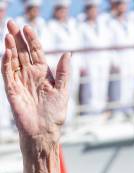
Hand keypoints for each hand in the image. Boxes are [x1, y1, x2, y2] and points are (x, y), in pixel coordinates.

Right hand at [1, 21, 70, 172]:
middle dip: (16, 38)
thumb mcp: (63, 90)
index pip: (36, 52)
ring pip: (13, 60)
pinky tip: (6, 51)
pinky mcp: (11, 90)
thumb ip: (64, 72)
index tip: (27, 27)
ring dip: (10, 47)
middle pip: (22, 52)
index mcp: (43, 74)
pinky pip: (7, 73)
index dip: (32, 40)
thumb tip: (69, 53)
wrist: (44, 131)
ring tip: (7, 33)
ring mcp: (20, 81)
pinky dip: (6, 62)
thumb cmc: (55, 113)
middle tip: (11, 22)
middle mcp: (30, 75)